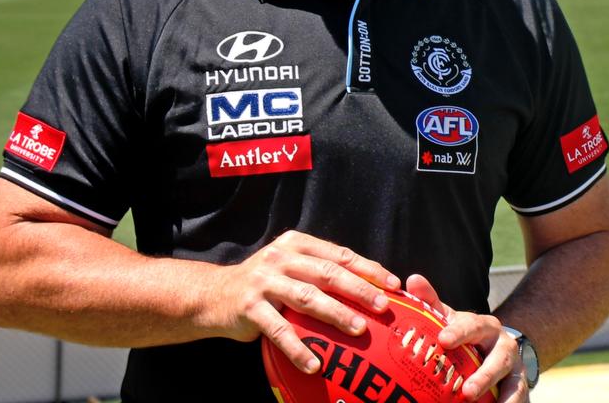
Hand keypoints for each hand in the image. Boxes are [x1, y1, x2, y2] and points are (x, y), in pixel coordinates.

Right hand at [209, 230, 400, 374]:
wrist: (214, 295)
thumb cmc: (265, 283)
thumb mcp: (290, 265)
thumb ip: (320, 269)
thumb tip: (370, 285)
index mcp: (296, 244)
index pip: (339, 255)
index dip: (368, 268)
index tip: (394, 284)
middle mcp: (281, 258)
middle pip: (328, 274)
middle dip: (360, 290)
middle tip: (383, 306)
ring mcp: (264, 282)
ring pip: (308, 298)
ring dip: (337, 315)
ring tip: (360, 330)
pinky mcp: (250, 307)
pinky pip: (279, 331)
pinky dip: (298, 349)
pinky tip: (315, 365)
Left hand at [405, 274, 528, 402]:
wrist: (498, 350)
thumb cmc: (464, 335)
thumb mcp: (450, 319)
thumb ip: (431, 301)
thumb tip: (412, 279)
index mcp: (483, 327)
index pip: (472, 326)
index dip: (458, 332)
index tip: (442, 341)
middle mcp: (503, 346)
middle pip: (499, 359)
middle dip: (484, 376)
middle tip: (466, 393)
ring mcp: (514, 369)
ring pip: (513, 383)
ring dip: (501, 398)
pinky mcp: (519, 388)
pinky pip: (518, 398)